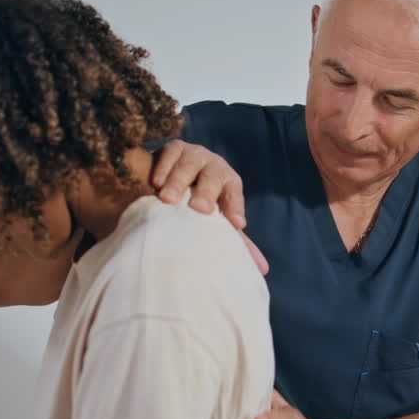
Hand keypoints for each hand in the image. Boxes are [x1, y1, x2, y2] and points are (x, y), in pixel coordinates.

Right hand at [151, 140, 267, 274]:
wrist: (171, 182)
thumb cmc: (198, 206)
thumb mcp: (216, 221)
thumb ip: (236, 242)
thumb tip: (263, 269)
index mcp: (229, 183)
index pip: (235, 193)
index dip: (236, 206)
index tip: (236, 224)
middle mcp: (214, 166)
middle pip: (214, 176)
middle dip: (207, 192)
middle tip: (199, 209)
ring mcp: (194, 154)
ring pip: (190, 164)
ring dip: (179, 181)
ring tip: (167, 200)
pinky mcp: (173, 148)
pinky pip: (170, 153)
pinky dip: (163, 168)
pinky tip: (155, 183)